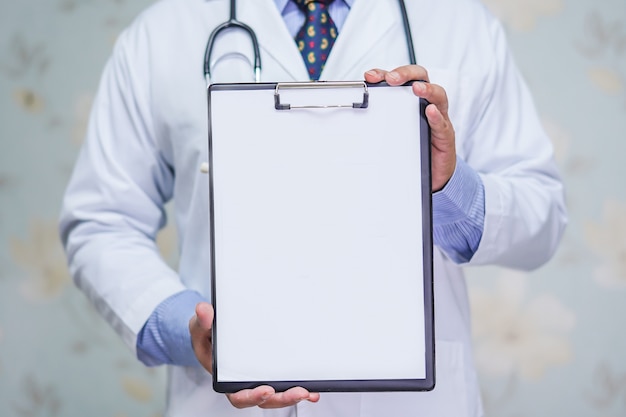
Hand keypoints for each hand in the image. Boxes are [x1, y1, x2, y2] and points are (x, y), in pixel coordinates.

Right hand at [189, 302, 320, 408]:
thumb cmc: (206, 334)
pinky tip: (312, 387)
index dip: (252, 396)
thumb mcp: (200, 326)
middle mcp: (243, 382)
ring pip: (276, 395)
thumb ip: (201, 321)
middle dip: (282, 398)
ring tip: (309, 392)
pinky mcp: (269, 371)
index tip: (266, 390)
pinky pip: (283, 383)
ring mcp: (258, 378)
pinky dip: (298, 387)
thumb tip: (203, 311)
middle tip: (299, 392)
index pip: (238, 395)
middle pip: (264, 399)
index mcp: (225, 378)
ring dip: (293, 395)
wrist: (213, 332)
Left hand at [364, 66, 455, 191]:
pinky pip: (442, 124)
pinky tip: (430, 112)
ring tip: (416, 88)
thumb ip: (379, 123)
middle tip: (392, 79)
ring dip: (427, 89)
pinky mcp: (444, 136)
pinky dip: (436, 117)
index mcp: (410, 101)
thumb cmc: (413, 148)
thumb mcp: (393, 133)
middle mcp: (425, 104)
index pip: (399, 79)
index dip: (385, 74)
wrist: (432, 173)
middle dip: (406, 74)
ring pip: (438, 96)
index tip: (370, 76)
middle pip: (420, 78)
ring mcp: (438, 118)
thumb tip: (353, 120)